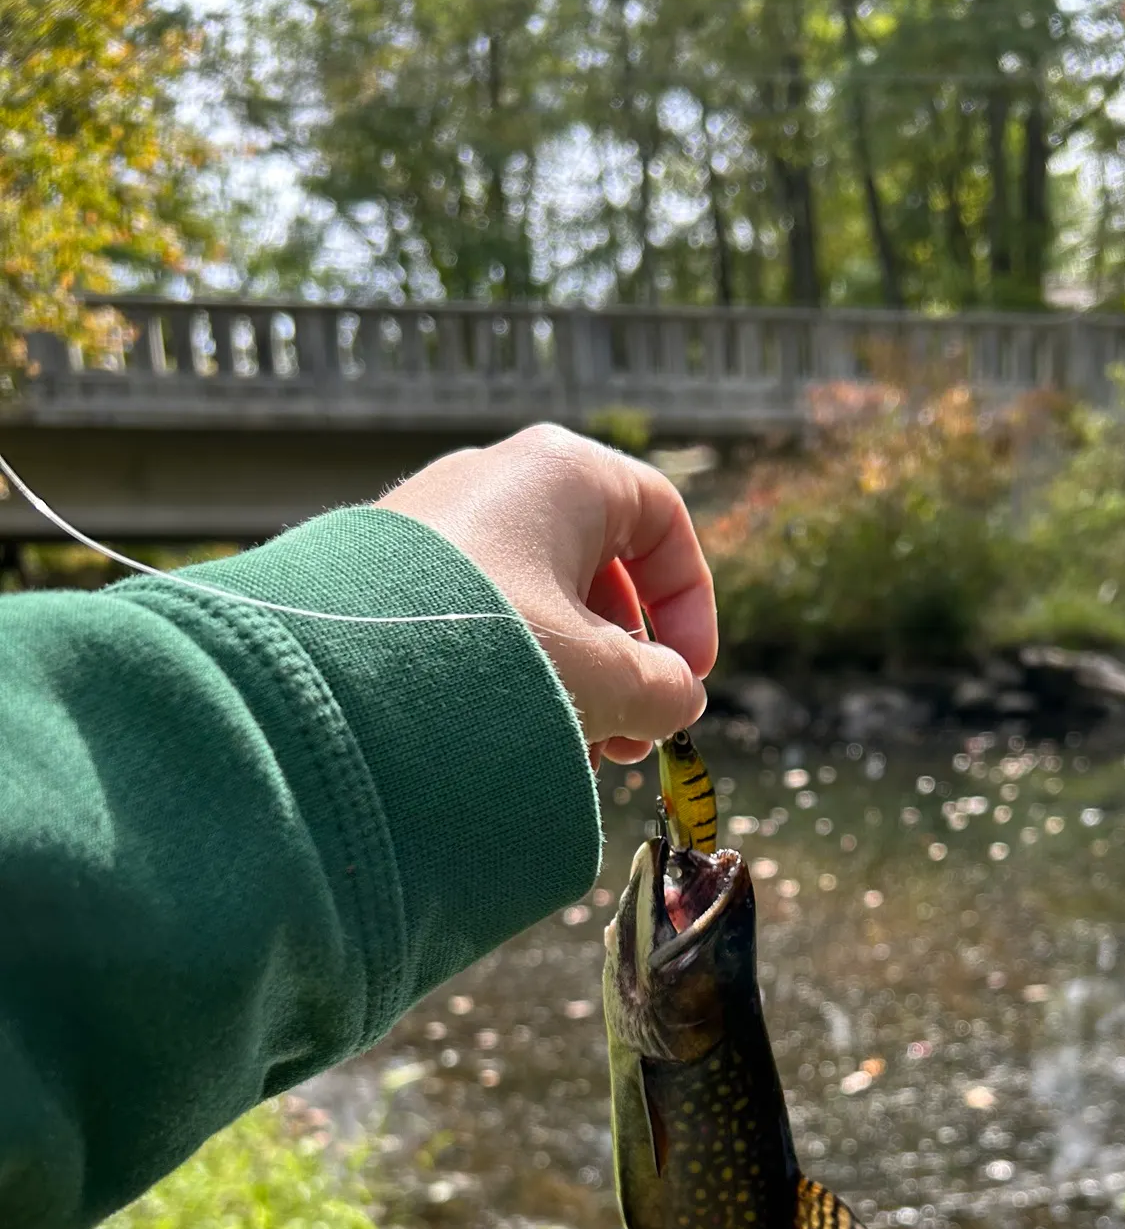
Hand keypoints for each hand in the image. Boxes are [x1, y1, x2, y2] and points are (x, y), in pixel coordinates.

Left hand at [377, 425, 715, 765]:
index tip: (689, 675)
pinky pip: (482, 617)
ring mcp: (438, 523)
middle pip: (600, 568)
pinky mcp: (392, 571)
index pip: (662, 519)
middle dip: (630, 660)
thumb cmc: (488, 655)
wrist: (330, 676)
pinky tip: (514, 738)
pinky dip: (517, 672)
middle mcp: (498, 480)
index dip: (690, 602)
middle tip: (635, 735)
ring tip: (578, 754)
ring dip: (578, 679)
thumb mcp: (604, 680)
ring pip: (541, 600)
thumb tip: (677, 698)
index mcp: (563, 473)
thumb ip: (664, 688)